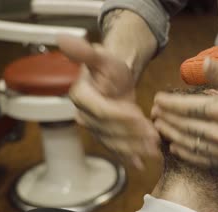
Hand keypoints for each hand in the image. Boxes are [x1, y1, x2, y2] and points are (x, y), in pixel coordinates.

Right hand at [57, 35, 159, 168]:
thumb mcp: (102, 57)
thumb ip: (85, 52)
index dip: (122, 117)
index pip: (103, 111)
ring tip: (154, 151)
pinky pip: (116, 148)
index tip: (142, 118)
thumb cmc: (109, 66)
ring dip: (134, 148)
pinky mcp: (106, 135)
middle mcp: (85, 115)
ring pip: (115, 141)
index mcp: (82, 97)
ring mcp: (95, 128)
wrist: (115, 78)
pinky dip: (128, 157)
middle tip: (155, 138)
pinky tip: (140, 165)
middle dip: (133, 135)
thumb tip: (62, 39)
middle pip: (111, 130)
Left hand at [152, 58, 217, 169]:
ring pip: (190, 145)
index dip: (168, 103)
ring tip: (160, 129)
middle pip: (184, 127)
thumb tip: (201, 63)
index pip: (186, 107)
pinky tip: (178, 148)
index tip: (157, 99)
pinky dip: (187, 154)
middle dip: (165, 119)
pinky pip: (203, 160)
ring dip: (171, 136)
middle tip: (153, 114)